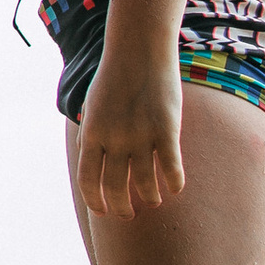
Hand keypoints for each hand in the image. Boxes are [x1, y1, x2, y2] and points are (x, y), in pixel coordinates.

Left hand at [77, 61, 186, 220]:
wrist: (138, 49)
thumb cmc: (115, 78)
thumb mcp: (93, 106)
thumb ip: (92, 132)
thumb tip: (88, 154)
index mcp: (91, 133)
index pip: (88, 180)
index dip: (96, 202)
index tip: (104, 213)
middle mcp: (113, 139)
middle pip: (115, 188)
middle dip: (122, 208)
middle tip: (129, 215)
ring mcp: (140, 135)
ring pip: (144, 183)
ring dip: (150, 197)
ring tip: (154, 199)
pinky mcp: (166, 129)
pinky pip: (171, 167)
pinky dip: (173, 183)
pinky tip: (175, 188)